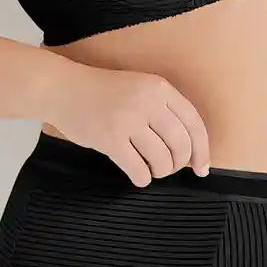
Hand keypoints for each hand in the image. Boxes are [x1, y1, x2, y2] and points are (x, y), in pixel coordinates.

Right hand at [43, 60, 210, 187]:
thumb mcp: (140, 89)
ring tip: (151, 170)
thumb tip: (190, 150)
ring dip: (160, 172)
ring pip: (161, 159)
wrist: (64, 89)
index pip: (194, 123)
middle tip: (169, 169)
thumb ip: (163, 111)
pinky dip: (143, 178)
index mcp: (159, 88)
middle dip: (179, 164)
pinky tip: (138, 176)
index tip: (201, 169)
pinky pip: (138, 169)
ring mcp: (128, 120)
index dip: (202, 150)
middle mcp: (147, 102)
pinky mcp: (109, 139)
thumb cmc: (103, 93)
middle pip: (180, 145)